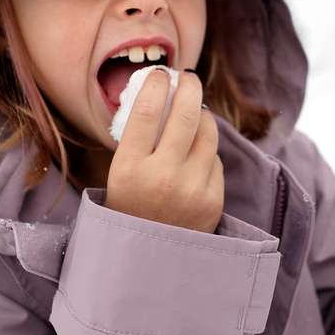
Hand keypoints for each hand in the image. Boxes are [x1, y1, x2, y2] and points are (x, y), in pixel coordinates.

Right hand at [105, 69, 223, 233]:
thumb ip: (137, 140)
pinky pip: (215, 160)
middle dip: (189, 87)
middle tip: (188, 78)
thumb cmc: (129, 208)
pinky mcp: (213, 200)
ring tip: (195, 112)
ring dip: (202, 116)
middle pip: (185, 114)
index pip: (147, 112)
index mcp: (130, 169)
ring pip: (207, 133)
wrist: (148, 261)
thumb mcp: (119, 175)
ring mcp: (192, 190)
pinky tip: (195, 156)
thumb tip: (160, 94)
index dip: (157, 85)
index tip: (161, 73)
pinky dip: (206, 153)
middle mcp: (163, 177)